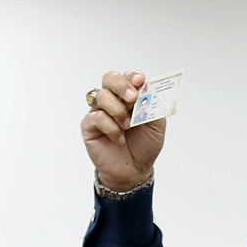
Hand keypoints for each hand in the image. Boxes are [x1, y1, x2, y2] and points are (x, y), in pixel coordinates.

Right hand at [80, 70, 164, 190]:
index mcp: (130, 97)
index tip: (140, 80)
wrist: (134, 170)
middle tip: (132, 98)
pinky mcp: (89, 126)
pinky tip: (118, 138)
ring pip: (102, 96)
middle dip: (121, 85)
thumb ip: (153, 105)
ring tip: (127, 126)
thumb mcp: (157, 124)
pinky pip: (96, 117)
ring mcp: (99, 112)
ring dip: (118, 110)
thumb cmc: (144, 146)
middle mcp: (113, 101)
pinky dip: (110, 127)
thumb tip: (148, 89)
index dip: (132, 76)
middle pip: (109, 78)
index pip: (127, 77)